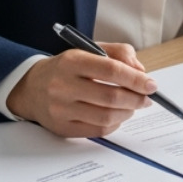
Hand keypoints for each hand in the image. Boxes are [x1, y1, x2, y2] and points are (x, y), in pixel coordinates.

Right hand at [7, 42, 152, 137]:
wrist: (31, 87)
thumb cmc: (67, 68)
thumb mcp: (90, 50)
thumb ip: (119, 54)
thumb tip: (141, 72)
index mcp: (72, 62)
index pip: (111, 70)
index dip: (136, 79)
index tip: (151, 85)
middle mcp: (63, 86)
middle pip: (111, 97)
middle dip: (136, 99)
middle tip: (146, 98)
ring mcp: (60, 109)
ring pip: (106, 117)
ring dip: (127, 113)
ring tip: (133, 106)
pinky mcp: (61, 128)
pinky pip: (97, 131)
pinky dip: (114, 124)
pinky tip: (117, 116)